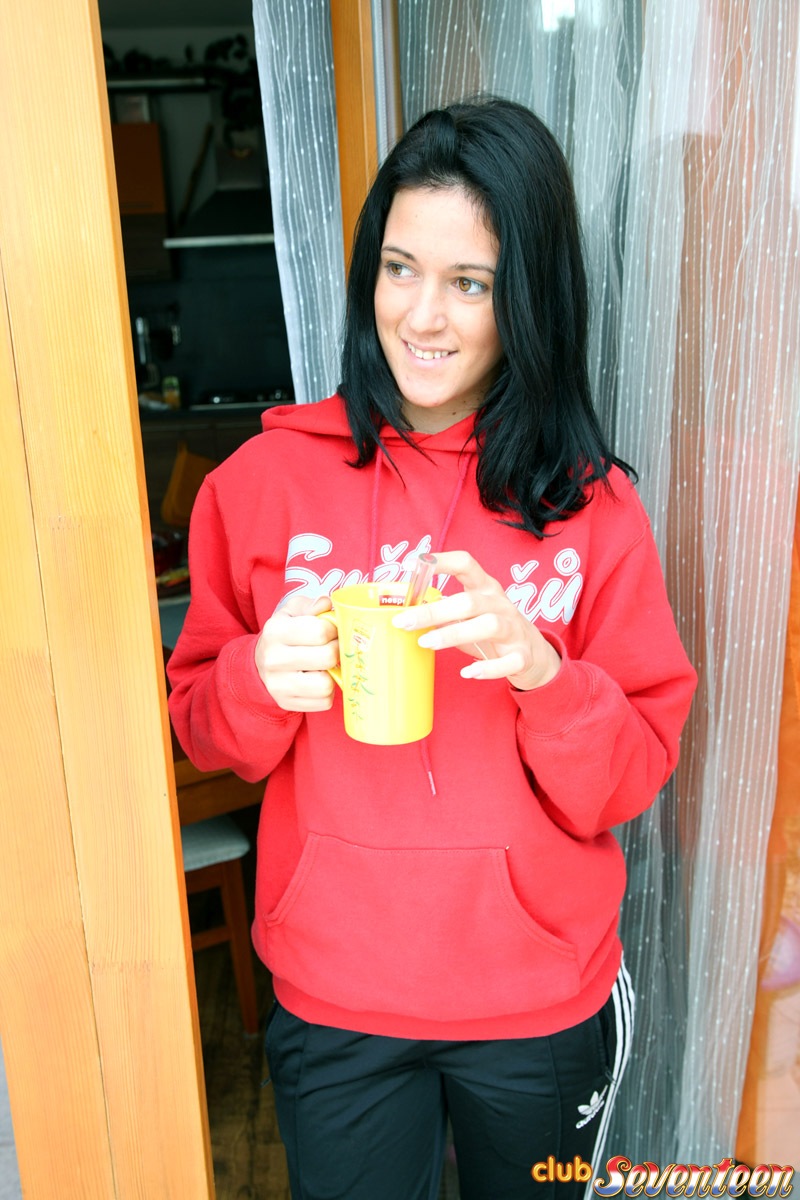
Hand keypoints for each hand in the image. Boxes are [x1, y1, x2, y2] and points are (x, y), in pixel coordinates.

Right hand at [255, 593, 338, 710]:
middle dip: (337, 650)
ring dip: (332, 675)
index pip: (320, 631)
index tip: (332, 630)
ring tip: (325, 666)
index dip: (334, 630)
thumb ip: (312, 606)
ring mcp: (278, 685)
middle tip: (333, 648)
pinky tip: (319, 679)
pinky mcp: (286, 702)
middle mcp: (273, 659)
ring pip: (326, 685)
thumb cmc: (285, 633)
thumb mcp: (293, 611)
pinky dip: (327, 692)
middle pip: (327, 657)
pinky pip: (324, 702)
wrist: (261, 662)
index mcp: (276, 630)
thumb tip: (327, 604)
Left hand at [392, 550, 560, 690]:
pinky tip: (468, 672)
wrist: (533, 653)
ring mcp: (514, 629)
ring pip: (489, 626)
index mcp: (485, 588)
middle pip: (469, 602)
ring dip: (454, 634)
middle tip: (404, 621)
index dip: (441, 561)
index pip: (466, 564)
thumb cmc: (491, 629)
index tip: (412, 565)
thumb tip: (407, 612)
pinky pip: (509, 661)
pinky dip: (488, 668)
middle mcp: (500, 604)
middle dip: (434, 611)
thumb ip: (442, 612)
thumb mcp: (468, 615)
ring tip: (426, 642)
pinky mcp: (522, 655)